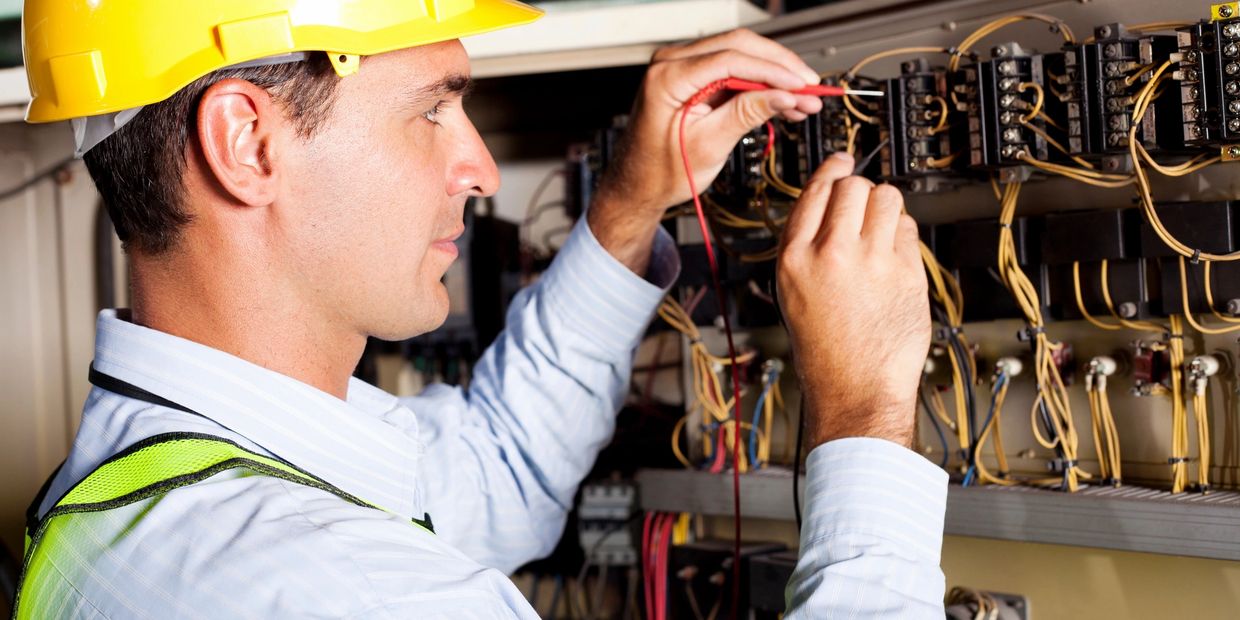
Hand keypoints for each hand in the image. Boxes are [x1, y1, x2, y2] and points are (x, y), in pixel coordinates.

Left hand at [588, 30, 822, 274]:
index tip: (801, 85)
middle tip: (810, 87)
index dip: (773, 71)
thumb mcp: (709, 145)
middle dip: (780, 66)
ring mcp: (681, 67)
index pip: (730, 59)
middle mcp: (671, 63)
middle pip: (739, 46)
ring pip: (740, 54)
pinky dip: (760, 84)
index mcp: (667, 77)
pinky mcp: (693, 78)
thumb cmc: (660, 171)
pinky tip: (784, 100)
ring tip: (803, 100)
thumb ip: (747, 114)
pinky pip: (733, 70)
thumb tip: (785, 95)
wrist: (639, 185)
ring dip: (774, 75)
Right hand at [777, 153, 930, 448]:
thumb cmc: (826, 349)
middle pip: (853, 186)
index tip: (841, 161)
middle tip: (863, 205)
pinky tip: (894, 255)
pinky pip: (909, 229)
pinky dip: (904, 234)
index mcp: (794, 258)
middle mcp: (831, 254)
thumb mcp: (793, 292)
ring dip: (886, 206)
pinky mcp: (906, 272)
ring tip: (881, 229)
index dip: (832, 169)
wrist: (856, 388)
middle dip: (860, 190)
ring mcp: (872, 261)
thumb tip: (830, 203)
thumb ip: (807, 246)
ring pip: (887, 197)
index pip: (815, 191)